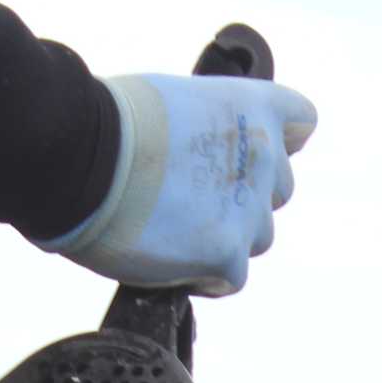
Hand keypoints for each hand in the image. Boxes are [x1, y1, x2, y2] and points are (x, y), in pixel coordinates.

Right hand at [46, 73, 316, 295]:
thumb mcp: (173, 104)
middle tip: (191, 196)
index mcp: (251, 107)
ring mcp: (250, 211)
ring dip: (224, 237)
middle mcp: (263, 157)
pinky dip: (205, 275)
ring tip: (172, 227)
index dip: (280, 140)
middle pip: (277, 191)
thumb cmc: (109, 123)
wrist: (80, 154)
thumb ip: (209, 132)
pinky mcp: (228, 254)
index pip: (301, 122)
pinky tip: (170, 258)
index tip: (249, 151)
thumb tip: (205, 161)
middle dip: (242, 196)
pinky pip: (231, 278)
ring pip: (256, 237)